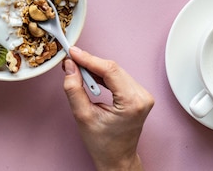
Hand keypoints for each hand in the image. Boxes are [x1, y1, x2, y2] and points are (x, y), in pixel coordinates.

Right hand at [63, 46, 153, 170]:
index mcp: (132, 102)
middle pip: (112, 68)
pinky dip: (102, 74)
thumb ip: (74, 89)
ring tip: (76, 69)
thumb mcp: (82, 116)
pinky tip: (89, 75)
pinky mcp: (138, 94)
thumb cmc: (103, 144)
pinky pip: (118, 76)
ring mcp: (142, 95)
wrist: (117, 159)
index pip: (109, 70)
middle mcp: (141, 96)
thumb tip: (69, 66)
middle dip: (89, 62)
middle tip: (70, 60)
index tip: (72, 52)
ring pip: (115, 70)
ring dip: (95, 68)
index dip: (88, 59)